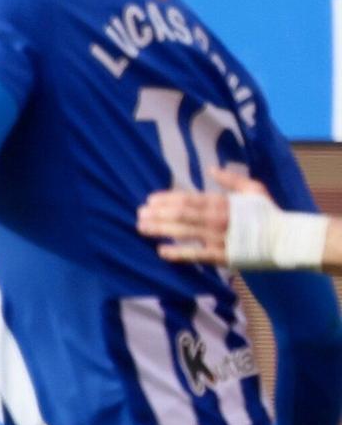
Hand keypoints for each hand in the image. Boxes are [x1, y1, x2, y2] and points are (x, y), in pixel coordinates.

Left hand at [136, 168, 268, 263]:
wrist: (286, 240)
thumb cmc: (268, 214)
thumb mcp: (253, 189)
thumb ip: (231, 179)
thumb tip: (211, 168)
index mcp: (223, 202)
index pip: (188, 199)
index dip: (166, 199)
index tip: (149, 200)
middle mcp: (217, 218)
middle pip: (180, 214)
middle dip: (157, 213)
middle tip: (139, 214)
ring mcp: (218, 237)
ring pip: (183, 231)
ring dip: (160, 229)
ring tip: (142, 227)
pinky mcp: (222, 255)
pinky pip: (195, 254)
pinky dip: (177, 253)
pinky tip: (161, 251)